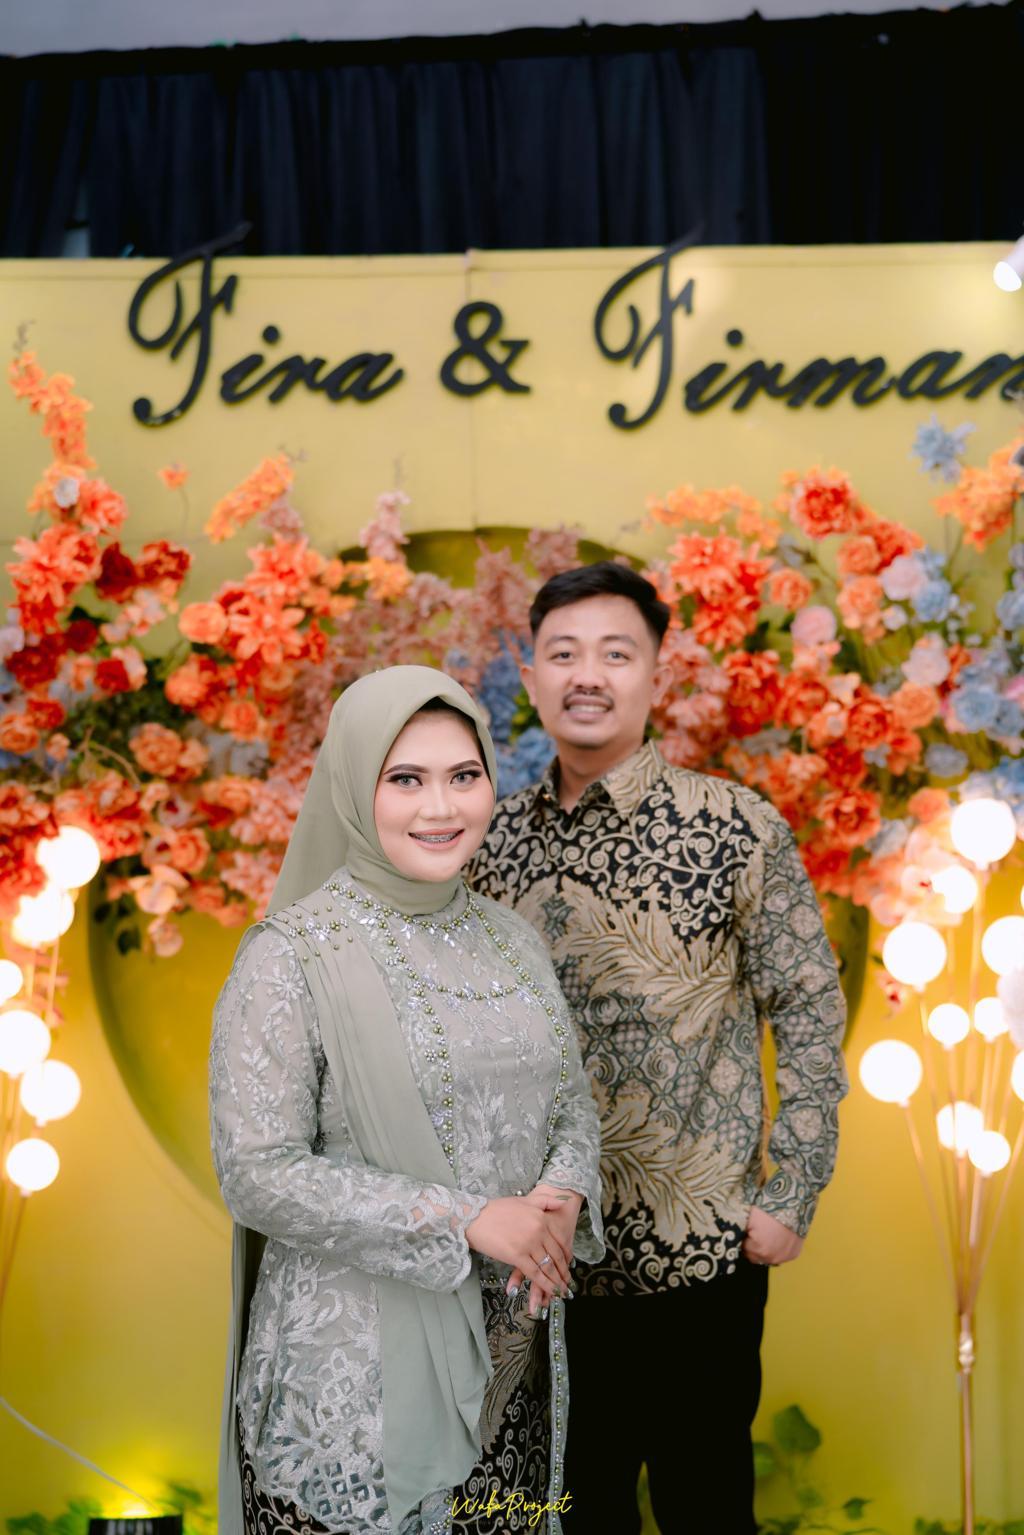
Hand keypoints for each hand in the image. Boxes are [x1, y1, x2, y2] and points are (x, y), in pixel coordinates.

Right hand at [507, 1184, 583, 1314]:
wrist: (475, 1216)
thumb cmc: (497, 1209)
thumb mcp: (525, 1200)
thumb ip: (546, 1201)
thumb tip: (564, 1201)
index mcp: (542, 1218)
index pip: (560, 1241)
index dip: (566, 1256)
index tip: (569, 1265)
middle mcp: (539, 1231)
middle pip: (556, 1256)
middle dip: (563, 1272)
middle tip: (568, 1283)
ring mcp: (529, 1244)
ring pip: (547, 1266)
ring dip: (557, 1281)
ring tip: (562, 1291)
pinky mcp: (517, 1256)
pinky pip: (535, 1273)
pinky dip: (544, 1284)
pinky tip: (550, 1291)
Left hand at [743, 1206, 803, 1266]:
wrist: (793, 1203)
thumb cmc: (768, 1208)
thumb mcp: (747, 1218)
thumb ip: (739, 1231)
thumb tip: (733, 1236)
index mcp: (759, 1250)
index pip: (744, 1249)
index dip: (744, 1239)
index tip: (746, 1231)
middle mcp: (773, 1258)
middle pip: (755, 1257)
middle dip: (753, 1247)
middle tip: (756, 1233)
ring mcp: (785, 1257)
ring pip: (768, 1258)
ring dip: (765, 1250)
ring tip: (767, 1234)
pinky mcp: (794, 1254)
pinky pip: (780, 1255)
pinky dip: (777, 1249)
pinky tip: (777, 1237)